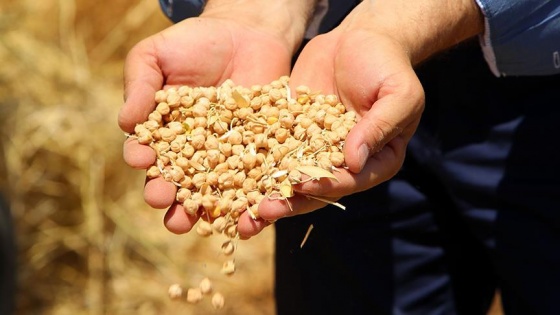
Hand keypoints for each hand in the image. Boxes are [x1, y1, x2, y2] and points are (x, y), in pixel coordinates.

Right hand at [119, 16, 294, 233]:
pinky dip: (253, 203)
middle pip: (181, 185)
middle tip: (170, 210)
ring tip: (205, 227)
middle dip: (174, 201)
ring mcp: (228, 157)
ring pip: (218, 194)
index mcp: (164, 135)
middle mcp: (193, 153)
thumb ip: (140, 85)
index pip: (150, 156)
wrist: (248, 31)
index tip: (143, 163)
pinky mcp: (260, 156)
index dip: (144, 162)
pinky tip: (251, 217)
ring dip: (211, 214)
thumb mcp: (156, 55)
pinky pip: (257, 183)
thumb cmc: (195, 42)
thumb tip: (125, 123)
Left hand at [237, 0, 482, 237]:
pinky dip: (251, 161)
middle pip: (313, 189)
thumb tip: (354, 162)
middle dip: (286, 202)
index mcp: (373, 162)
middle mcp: (341, 163)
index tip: (300, 187)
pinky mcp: (290, 131)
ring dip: (264, 192)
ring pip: (287, 176)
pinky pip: (271, 148)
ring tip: (237, 208)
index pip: (348, 181)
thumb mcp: (398, 95)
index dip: (324, 186)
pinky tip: (227, 169)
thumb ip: (379, 127)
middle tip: (260, 211)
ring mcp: (313, 149)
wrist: (360, 39)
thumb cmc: (388, 66)